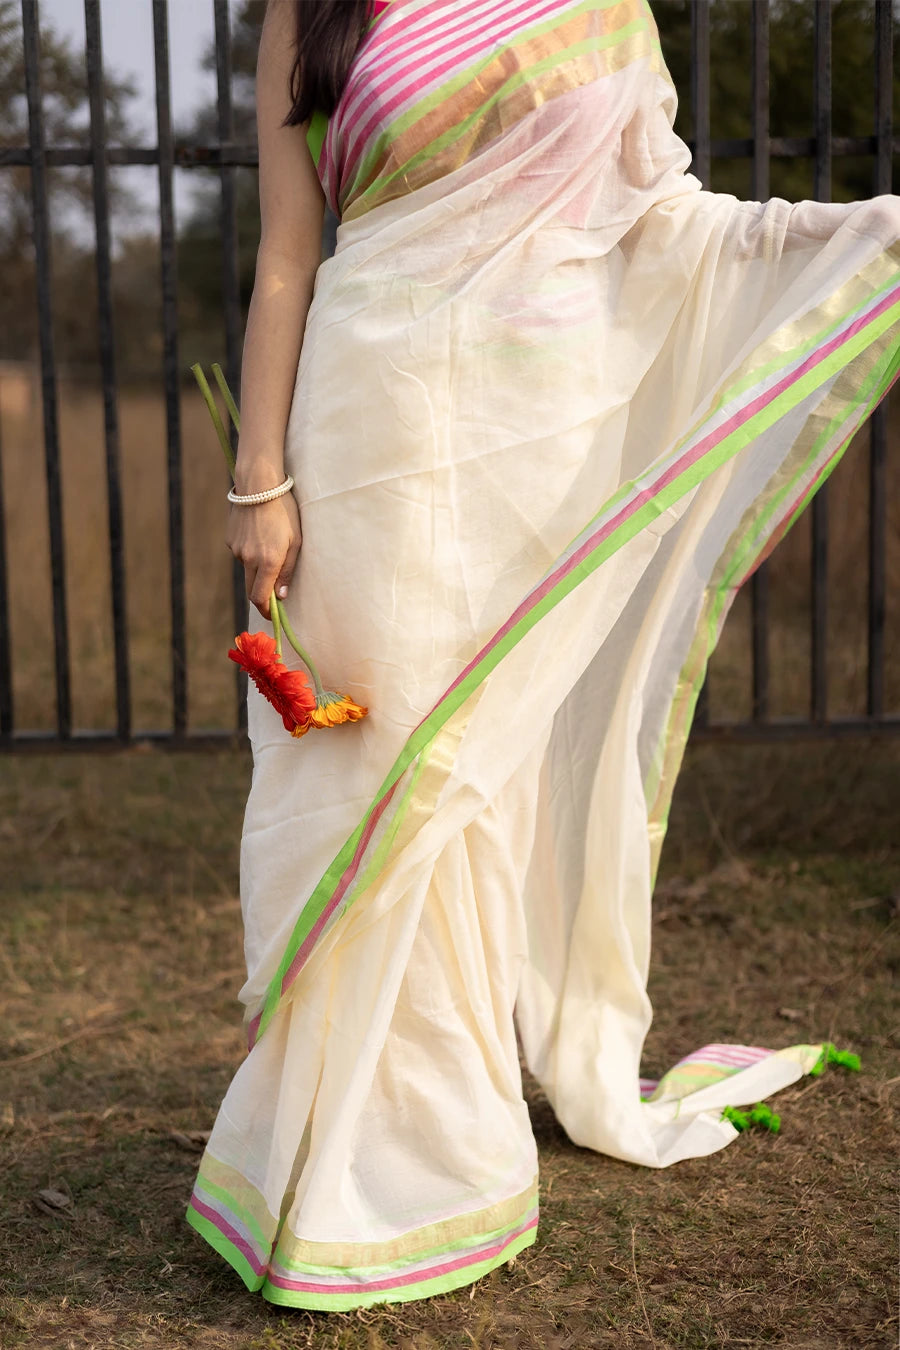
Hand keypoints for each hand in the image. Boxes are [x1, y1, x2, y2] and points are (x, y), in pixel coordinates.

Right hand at [226, 490, 301, 621]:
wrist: (258, 485)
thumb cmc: (285, 511)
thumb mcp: (296, 541)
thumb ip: (288, 571)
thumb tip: (281, 596)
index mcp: (268, 561)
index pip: (260, 598)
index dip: (267, 611)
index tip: (273, 615)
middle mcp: (249, 559)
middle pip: (250, 590)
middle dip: (261, 597)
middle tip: (273, 597)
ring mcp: (236, 550)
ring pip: (247, 570)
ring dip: (257, 570)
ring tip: (270, 548)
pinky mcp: (230, 540)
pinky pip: (241, 554)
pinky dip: (250, 553)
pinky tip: (258, 535)